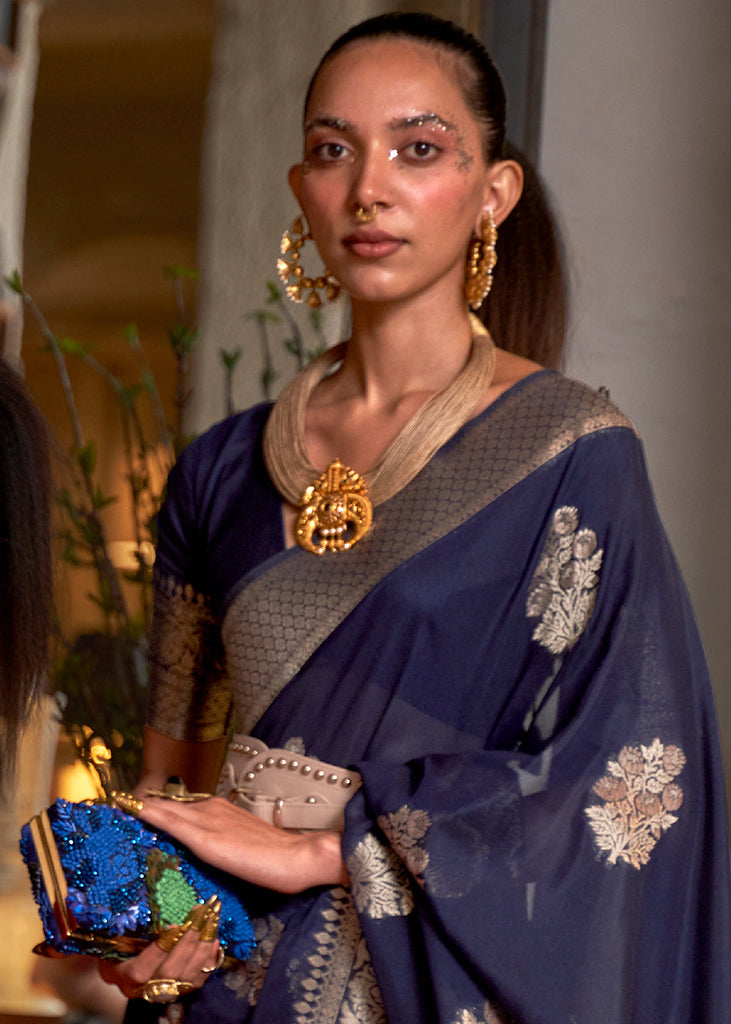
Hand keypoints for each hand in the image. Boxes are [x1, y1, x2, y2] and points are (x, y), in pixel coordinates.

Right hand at [99, 922, 220, 1001]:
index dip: (160, 949)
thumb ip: (126, 923)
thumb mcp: (115, 933)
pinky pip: (199, 978)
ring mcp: (164, 992)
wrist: (122, 964)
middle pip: (170, 972)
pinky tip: (215, 938)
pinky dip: (209, 959)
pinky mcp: (180, 990)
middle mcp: (143, 989)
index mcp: (122, 976)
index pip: (142, 970)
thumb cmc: (117, 942)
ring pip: (188, 977)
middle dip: (188, 941)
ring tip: (211, 920)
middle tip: (201, 915)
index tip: (174, 925)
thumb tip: (143, 894)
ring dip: (203, 946)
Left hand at [134, 794, 347, 893]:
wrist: (298, 858)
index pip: (177, 807)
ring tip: (114, 808)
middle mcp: (210, 808)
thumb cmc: (276, 860)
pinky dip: (149, 815)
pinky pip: (170, 822)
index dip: (153, 810)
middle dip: (140, 808)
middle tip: (113, 811)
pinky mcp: (206, 837)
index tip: (128, 813)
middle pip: (166, 805)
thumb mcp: (239, 851)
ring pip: (164, 809)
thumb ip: (218, 849)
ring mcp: (207, 820)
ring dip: (139, 809)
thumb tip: (198, 863)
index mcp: (219, 810)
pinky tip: (131, 812)